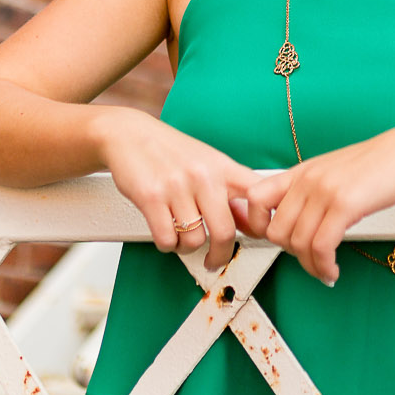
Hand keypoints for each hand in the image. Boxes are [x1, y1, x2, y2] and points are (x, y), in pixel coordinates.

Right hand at [97, 108, 256, 270]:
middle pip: (225, 232)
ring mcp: (177, 187)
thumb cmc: (171, 152)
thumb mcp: (208, 163)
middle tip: (215, 259)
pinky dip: (167, 245)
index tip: (260, 237)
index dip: (264, 222)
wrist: (131, 134)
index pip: (257, 195)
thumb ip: (228, 192)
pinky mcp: (151, 197)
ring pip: (193, 241)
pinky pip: (167, 239)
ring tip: (181, 236)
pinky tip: (166, 233)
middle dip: (220, 255)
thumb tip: (250, 224)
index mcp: (223, 167)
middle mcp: (203, 176)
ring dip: (187, 248)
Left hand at [235, 122, 394, 285]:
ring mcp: (324, 191)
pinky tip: (334, 270)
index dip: (257, 226)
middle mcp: (307, 179)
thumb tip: (301, 223)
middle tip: (311, 260)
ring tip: (326, 270)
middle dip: (291, 254)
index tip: (279, 243)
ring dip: (311, 266)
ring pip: (297, 243)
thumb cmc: (380, 164)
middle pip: (275, 231)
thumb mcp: (335, 172)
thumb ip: (314, 192)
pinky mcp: (344, 204)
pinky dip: (324, 266)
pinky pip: (321, 247)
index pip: (253, 198)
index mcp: (301, 171)